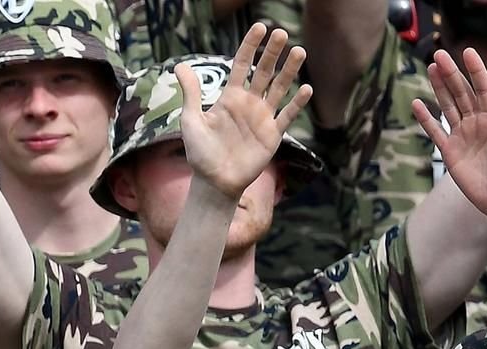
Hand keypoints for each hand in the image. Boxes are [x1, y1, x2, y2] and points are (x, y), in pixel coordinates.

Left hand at [180, 23, 311, 201]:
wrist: (214, 183)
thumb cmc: (201, 153)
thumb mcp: (192, 121)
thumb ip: (191, 93)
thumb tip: (180, 66)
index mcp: (230, 97)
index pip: (242, 65)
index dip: (250, 46)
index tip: (259, 27)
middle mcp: (249, 103)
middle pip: (264, 71)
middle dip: (272, 52)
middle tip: (281, 33)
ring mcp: (263, 117)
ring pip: (280, 88)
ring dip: (290, 71)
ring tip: (299, 51)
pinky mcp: (273, 135)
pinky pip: (288, 115)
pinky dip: (298, 103)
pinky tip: (306, 89)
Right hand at [412, 49, 486, 217]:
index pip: (483, 89)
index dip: (475, 71)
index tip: (467, 53)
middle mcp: (477, 124)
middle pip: (461, 93)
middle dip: (451, 74)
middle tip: (439, 55)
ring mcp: (462, 136)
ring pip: (448, 106)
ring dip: (439, 88)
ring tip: (430, 69)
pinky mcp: (450, 152)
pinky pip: (435, 132)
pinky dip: (426, 119)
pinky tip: (417, 104)